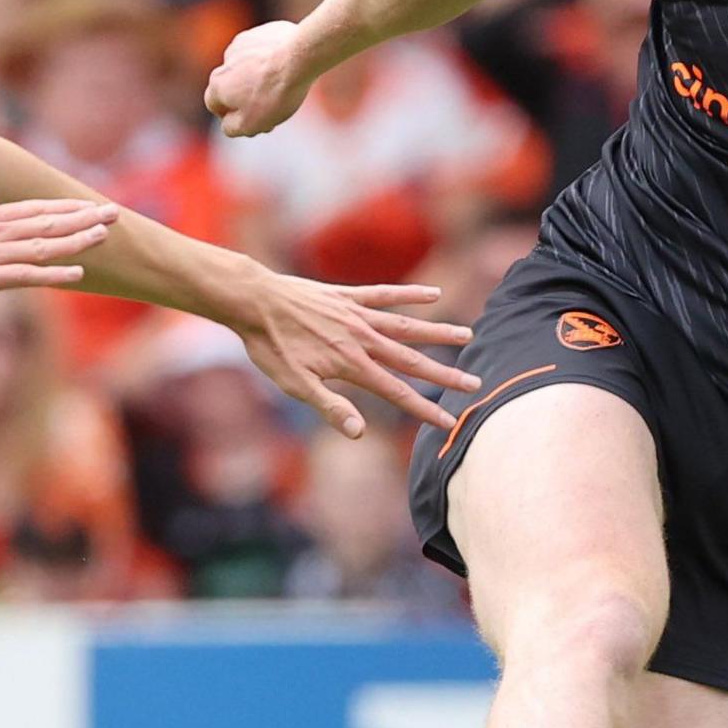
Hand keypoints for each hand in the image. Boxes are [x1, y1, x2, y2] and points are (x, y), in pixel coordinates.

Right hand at [0, 174, 117, 298]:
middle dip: (84, 218)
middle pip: (47, 223)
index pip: (34, 209)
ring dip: (76, 241)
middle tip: (115, 213)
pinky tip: (76, 272)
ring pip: (43, 245)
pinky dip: (53, 272)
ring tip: (104, 235)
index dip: (66, 207)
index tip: (92, 204)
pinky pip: (25, 275)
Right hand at [204, 20, 322, 137]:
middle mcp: (225, 61)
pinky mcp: (264, 31)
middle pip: (233, 85)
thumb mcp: (250, 124)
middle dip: (248, 97)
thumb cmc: (275, 93)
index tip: (254, 120)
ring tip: (283, 84)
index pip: (214, 104)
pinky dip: (273, 59)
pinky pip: (265, 50)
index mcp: (217, 84)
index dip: (232, 116)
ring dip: (260, 76)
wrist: (300, 58)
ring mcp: (244, 43)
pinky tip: (290, 67)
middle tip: (273, 106)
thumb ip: (231, 128)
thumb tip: (227, 123)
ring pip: (249, 66)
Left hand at [234, 274, 479, 437]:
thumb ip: (331, 407)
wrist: (254, 301)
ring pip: (406, 325)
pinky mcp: (347, 296)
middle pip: (412, 360)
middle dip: (444, 375)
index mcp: (352, 365)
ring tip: (466, 335)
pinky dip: (409, 295)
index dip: (424, 409)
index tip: (448, 422)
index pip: (397, 392)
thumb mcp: (295, 385)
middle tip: (474, 385)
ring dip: (437, 332)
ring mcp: (357, 314)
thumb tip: (360, 433)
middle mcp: (362, 339)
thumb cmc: (270, 347)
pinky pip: (385, 294)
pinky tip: (432, 294)